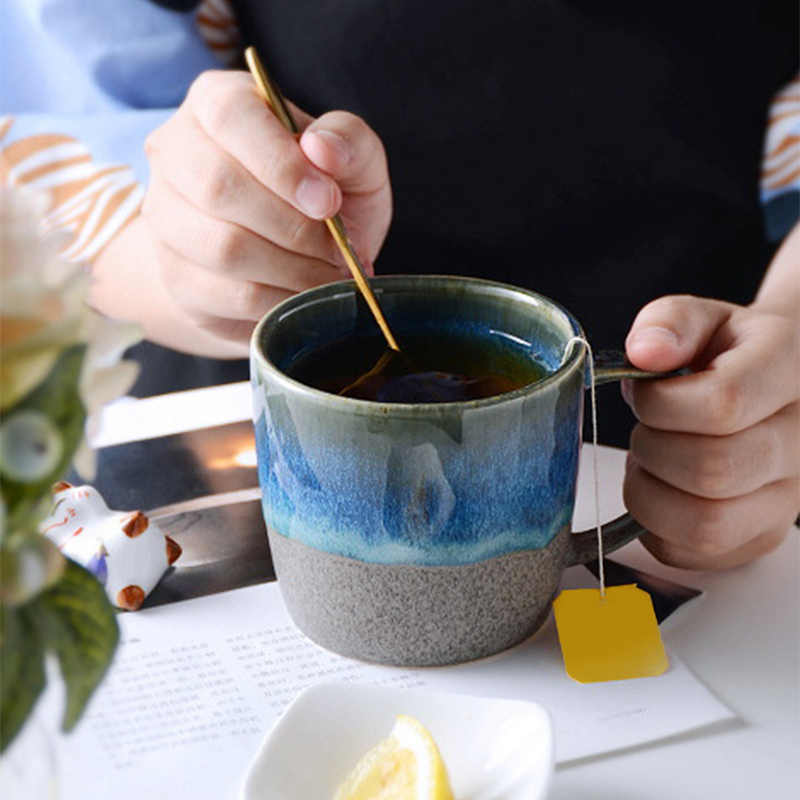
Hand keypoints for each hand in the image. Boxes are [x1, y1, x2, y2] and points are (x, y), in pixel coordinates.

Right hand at [141, 70, 390, 348]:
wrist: (293, 258)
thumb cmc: (325, 196)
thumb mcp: (356, 162)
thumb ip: (350, 142)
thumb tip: (323, 148)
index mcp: (215, 102)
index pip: (229, 117)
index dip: (282, 164)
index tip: (329, 202)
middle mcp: (175, 153)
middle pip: (218, 187)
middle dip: (295, 227)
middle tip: (342, 250)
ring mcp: (165, 219)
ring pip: (223, 249)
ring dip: (294, 269)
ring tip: (333, 275)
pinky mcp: (177, 278)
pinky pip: (230, 295)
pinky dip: (281, 300)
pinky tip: (308, 295)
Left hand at [622, 294, 798, 568]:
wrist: (773, 385)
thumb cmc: (729, 354)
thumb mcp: (703, 319)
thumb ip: (670, 322)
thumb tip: (645, 351)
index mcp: (789, 371)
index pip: (724, 405)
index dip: (660, 404)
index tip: (644, 392)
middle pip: (714, 470)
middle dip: (652, 448)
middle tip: (646, 430)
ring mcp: (789, 497)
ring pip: (707, 524)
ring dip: (650, 494)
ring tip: (650, 462)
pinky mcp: (763, 535)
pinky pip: (694, 553)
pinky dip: (656, 527)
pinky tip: (661, 489)